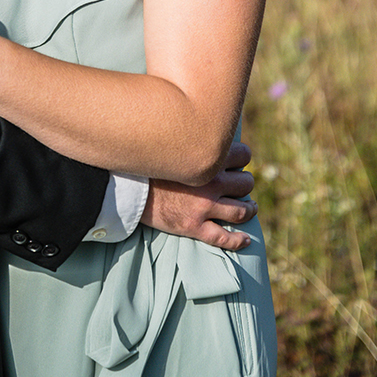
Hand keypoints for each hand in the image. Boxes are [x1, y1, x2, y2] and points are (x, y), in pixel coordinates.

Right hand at [141, 142, 257, 251]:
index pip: (243, 155)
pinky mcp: (194, 226)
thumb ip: (194, 143)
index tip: (237, 163)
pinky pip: (224, 238)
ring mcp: (204, 206)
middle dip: (244, 184)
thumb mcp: (175, 146)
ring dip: (249, 209)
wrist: (128, 188)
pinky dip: (238, 240)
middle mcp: (211, 182)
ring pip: (241, 210)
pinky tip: (245, 240)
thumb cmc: (149, 164)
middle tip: (239, 186)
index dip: (242, 159)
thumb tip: (208, 135)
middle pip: (245, 183)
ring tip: (249, 208)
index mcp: (207, 159)